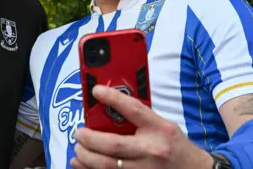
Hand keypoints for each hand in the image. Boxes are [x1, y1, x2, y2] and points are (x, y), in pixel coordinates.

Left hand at [70, 85, 213, 168]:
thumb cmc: (174, 145)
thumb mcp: (162, 124)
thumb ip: (140, 117)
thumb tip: (109, 106)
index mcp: (159, 129)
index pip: (135, 110)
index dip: (114, 98)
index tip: (96, 91)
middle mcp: (152, 150)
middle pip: (115, 145)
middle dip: (90, 139)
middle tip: (79, 133)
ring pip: (108, 166)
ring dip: (86, 158)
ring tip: (78, 149)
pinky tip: (81, 164)